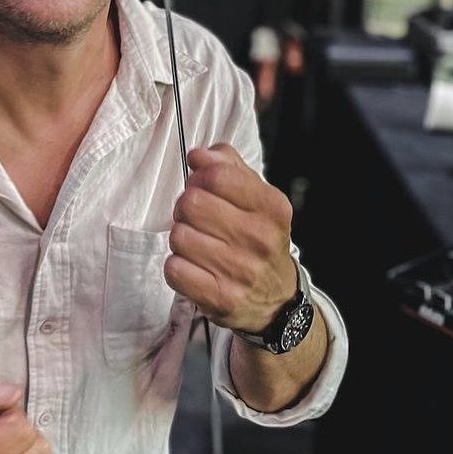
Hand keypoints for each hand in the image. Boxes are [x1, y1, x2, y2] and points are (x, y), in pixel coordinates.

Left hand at [165, 143, 296, 333]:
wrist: (277, 298)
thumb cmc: (258, 237)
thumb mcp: (256, 196)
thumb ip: (227, 166)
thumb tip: (198, 155)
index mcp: (271, 208)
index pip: (217, 176)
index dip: (199, 178)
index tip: (202, 187)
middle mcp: (260, 239)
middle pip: (191, 204)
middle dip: (186, 208)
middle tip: (196, 219)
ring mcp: (240, 271)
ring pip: (179, 236)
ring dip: (181, 238)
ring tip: (198, 244)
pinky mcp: (220, 298)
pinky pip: (174, 269)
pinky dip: (177, 266)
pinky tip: (193, 267)